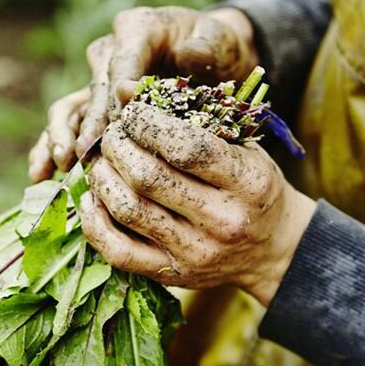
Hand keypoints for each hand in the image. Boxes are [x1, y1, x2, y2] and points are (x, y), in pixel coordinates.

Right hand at [29, 6, 257, 179]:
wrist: (214, 56)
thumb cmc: (216, 47)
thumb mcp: (218, 40)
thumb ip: (205, 48)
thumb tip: (186, 57)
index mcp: (136, 30)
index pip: (121, 64)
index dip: (117, 94)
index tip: (120, 123)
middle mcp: (110, 52)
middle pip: (93, 90)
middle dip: (88, 124)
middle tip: (85, 154)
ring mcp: (100, 80)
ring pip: (71, 108)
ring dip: (60, 137)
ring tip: (61, 165)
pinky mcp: (96, 104)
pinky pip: (70, 124)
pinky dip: (53, 146)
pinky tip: (43, 173)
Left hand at [79, 103, 315, 306]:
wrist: (272, 249)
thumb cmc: (251, 186)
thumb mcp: (241, 146)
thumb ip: (190, 118)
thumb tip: (124, 90)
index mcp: (247, 183)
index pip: (187, 149)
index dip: (148, 124)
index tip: (134, 113)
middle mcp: (223, 221)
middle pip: (149, 178)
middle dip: (119, 147)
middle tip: (113, 135)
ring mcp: (196, 252)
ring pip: (129, 210)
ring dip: (103, 178)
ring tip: (102, 161)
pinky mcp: (173, 275)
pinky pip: (119, 252)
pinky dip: (95, 222)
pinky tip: (92, 198)